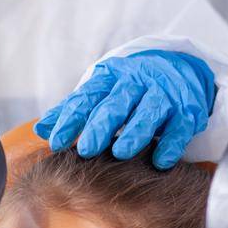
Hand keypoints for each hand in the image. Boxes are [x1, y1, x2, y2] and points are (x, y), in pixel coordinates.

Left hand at [34, 49, 215, 169]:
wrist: (179, 66)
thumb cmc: (130, 87)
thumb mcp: (102, 91)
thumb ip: (73, 109)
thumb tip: (40, 130)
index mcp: (111, 78)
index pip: (87, 97)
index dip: (71, 119)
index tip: (56, 141)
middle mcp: (137, 83)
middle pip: (117, 103)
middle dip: (100, 126)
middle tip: (86, 149)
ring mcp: (163, 95)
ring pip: (149, 112)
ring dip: (135, 132)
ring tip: (120, 152)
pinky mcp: (187, 110)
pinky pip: (179, 127)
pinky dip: (171, 144)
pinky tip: (161, 161)